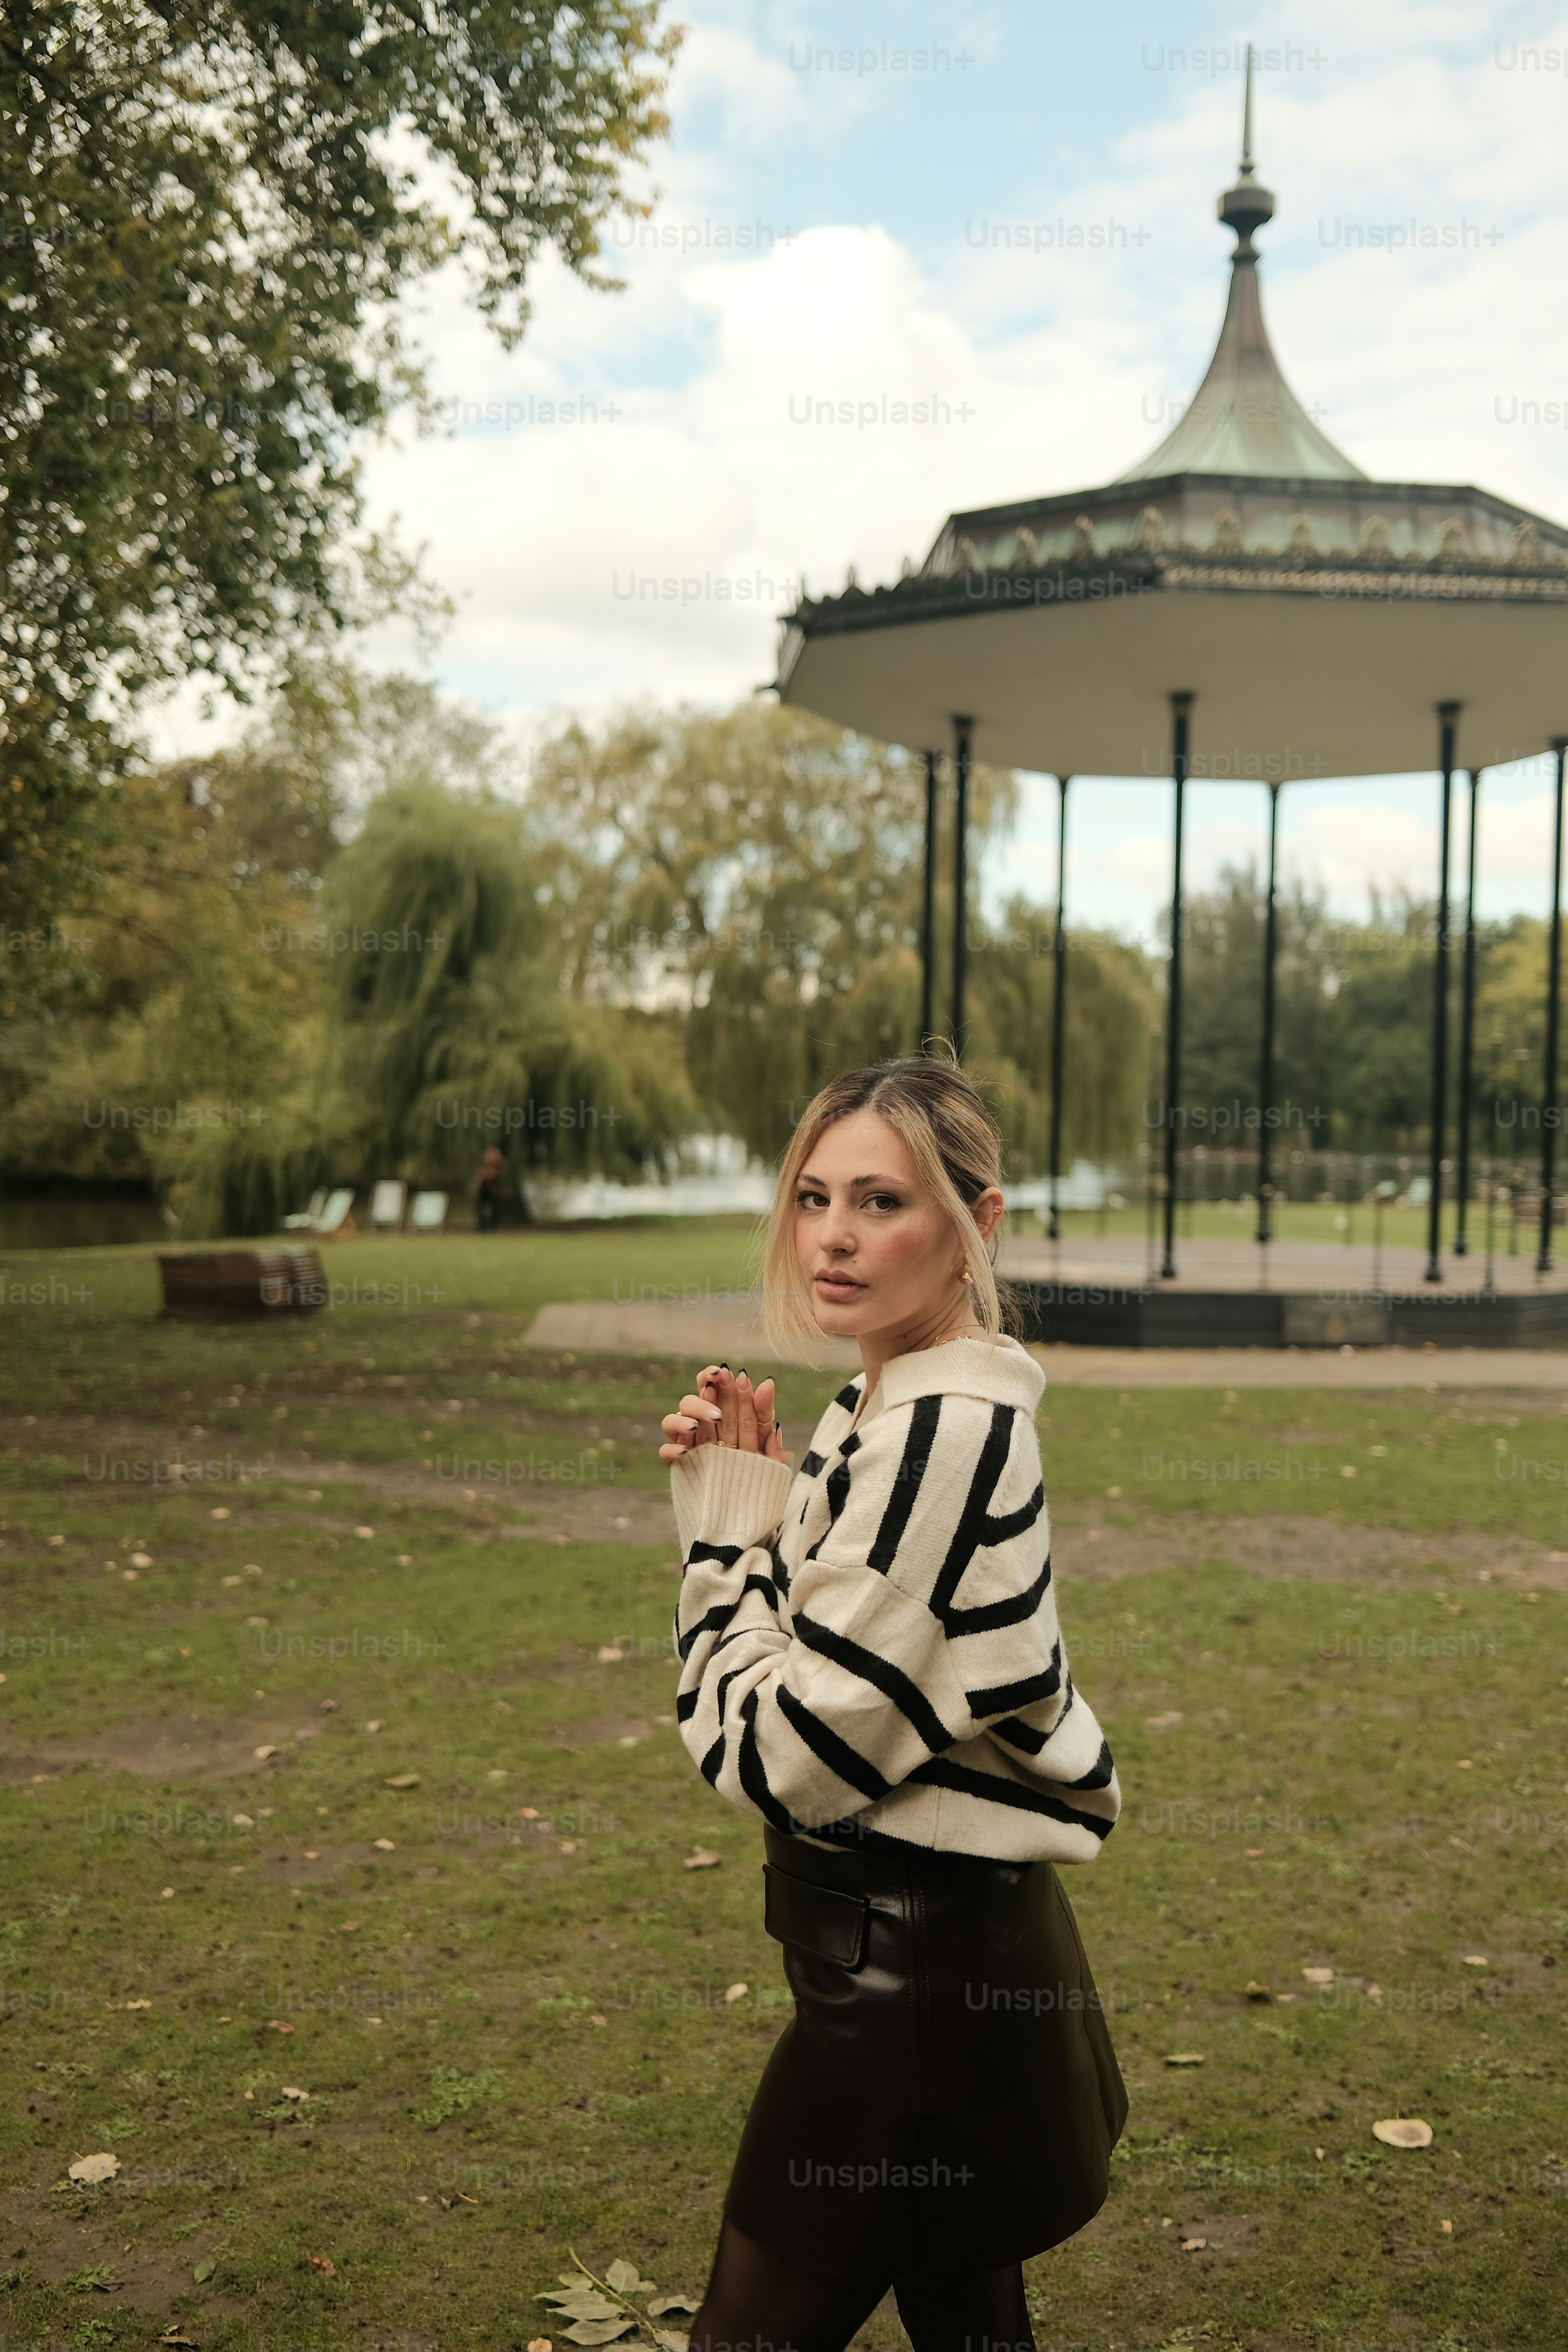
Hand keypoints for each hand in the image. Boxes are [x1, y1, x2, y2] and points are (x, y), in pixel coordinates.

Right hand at [658, 1365, 782, 1461]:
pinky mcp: (680, 1465)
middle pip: (691, 1402)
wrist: (751, 1505)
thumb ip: (764, 1413)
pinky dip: (671, 1449)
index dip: (716, 1378)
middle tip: (713, 1394)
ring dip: (682, 1419)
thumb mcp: (767, 1440)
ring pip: (672, 1422)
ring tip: (695, 1425)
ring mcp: (688, 1444)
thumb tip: (768, 1382)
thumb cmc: (760, 1470)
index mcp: (720, 1414)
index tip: (724, 1371)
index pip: (715, 1389)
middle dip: (702, 1396)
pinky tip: (684, 1451)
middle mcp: (701, 1425)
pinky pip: (666, 1453)